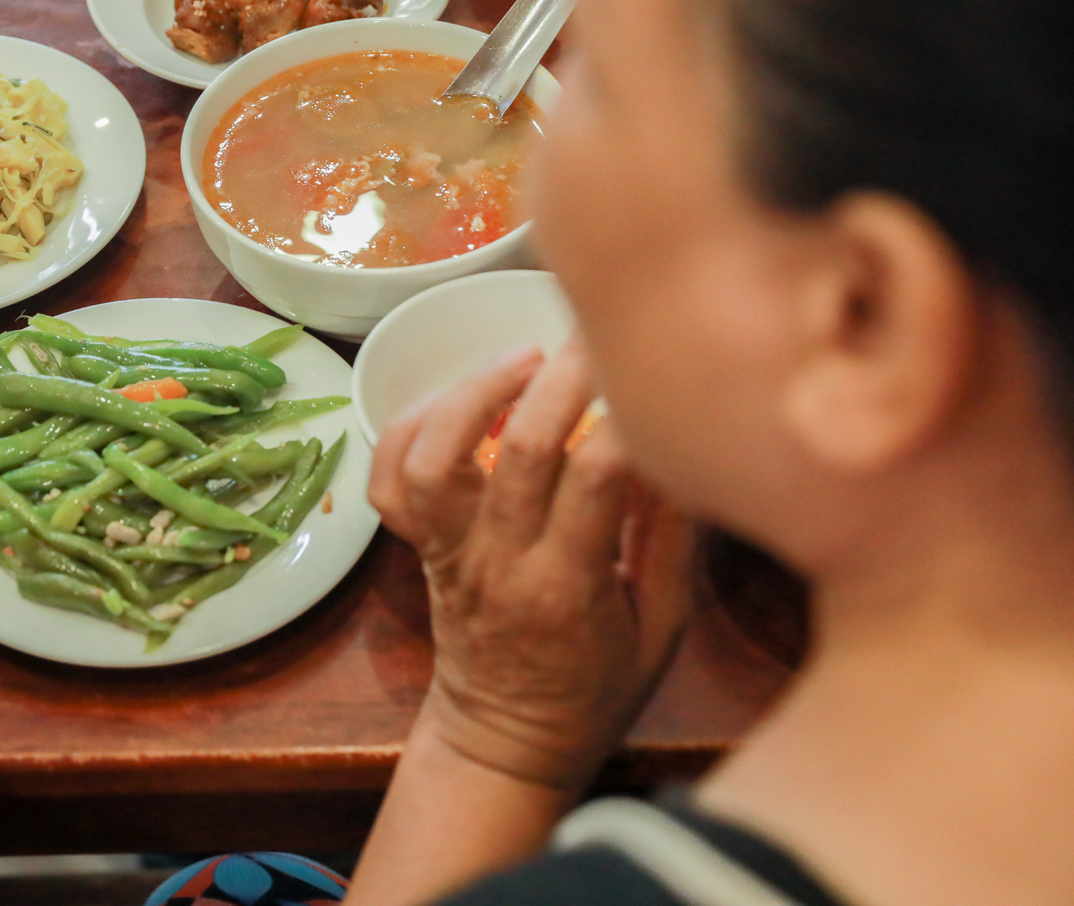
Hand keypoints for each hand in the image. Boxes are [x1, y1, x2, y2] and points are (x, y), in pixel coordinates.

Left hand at [370, 336, 694, 789]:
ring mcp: (448, 550)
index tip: (654, 375)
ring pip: (434, 457)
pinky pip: (389, 479)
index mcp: (568, 589)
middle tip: (596, 332)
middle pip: (516, 450)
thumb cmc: (596, 690)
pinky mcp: (417, 545)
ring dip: (473, 393)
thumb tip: (684, 445)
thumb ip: (671, 539)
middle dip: (561, 378)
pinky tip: (454, 398)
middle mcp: (498, 561)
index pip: (596, 479)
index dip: (626, 417)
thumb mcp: (663, 628)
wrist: (504, 741)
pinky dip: (407, 428)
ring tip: (523, 359)